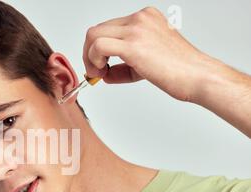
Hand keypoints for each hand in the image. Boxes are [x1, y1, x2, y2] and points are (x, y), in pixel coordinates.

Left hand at [82, 6, 215, 102]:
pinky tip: (102, 72)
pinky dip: (93, 60)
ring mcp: (137, 29)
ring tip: (98, 73)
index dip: (98, 48)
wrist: (198, 77)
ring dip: (89, 57)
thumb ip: (124, 66)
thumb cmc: (179, 71)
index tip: (100, 65)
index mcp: (146, 18)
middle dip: (90, 53)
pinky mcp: (133, 44)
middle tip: (95, 71)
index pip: (109, 28)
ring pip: (94, 35)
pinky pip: (98, 46)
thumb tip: (103, 73)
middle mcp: (141, 18)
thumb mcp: (147, 63)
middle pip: (97, 29)